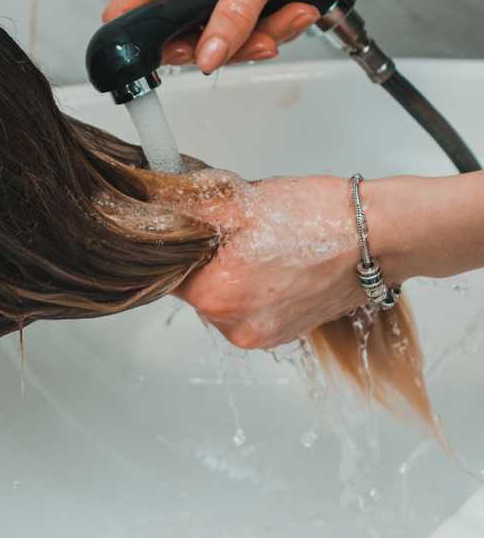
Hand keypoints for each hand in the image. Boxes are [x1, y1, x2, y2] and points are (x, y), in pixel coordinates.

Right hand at [103, 0, 352, 72]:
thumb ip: (234, 17)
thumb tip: (207, 57)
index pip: (126, 12)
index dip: (140, 45)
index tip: (183, 58)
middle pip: (174, 35)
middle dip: (219, 46)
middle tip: (258, 41)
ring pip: (208, 36)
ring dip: (252, 38)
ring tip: (291, 16)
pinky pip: (232, 28)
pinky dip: (264, 29)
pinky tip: (292, 10)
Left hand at [156, 171, 367, 348]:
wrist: (377, 235)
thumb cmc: (318, 219)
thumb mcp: (238, 203)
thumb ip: (189, 211)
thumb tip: (159, 208)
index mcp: (216, 297)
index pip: (170, 274)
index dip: (180, 247)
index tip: (193, 232)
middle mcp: (237, 327)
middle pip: (197, 290)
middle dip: (209, 261)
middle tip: (237, 233)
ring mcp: (264, 334)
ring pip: (226, 299)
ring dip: (234, 274)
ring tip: (265, 246)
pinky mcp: (286, 333)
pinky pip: (254, 308)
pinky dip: (259, 287)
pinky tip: (278, 261)